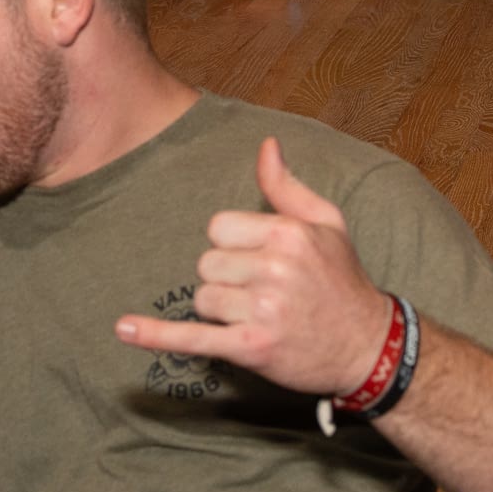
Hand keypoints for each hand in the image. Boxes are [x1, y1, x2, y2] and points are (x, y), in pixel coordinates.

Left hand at [113, 138, 392, 397]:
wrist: (368, 346)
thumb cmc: (344, 281)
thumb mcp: (327, 223)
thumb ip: (287, 187)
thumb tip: (266, 145)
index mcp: (287, 232)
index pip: (218, 228)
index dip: (233, 245)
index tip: (258, 261)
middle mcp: (274, 268)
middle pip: (206, 264)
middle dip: (226, 279)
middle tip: (262, 292)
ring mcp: (262, 309)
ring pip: (202, 299)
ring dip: (220, 310)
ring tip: (258, 316)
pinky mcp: (251, 346)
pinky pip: (192, 338)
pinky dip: (156, 335)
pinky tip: (124, 329)